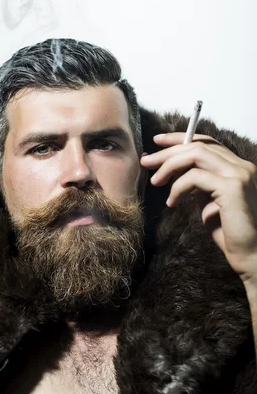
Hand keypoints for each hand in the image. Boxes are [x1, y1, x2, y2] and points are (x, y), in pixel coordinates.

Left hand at [140, 133, 256, 283]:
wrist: (251, 255)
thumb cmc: (230, 232)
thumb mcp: (209, 200)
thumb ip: (199, 183)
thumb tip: (175, 170)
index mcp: (237, 166)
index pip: (207, 142)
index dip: (180, 138)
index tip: (157, 141)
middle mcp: (241, 166)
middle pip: (198, 145)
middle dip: (168, 151)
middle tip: (146, 161)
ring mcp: (239, 174)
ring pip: (195, 154)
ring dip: (169, 165)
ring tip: (155, 181)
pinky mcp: (232, 188)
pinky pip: (195, 177)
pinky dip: (178, 187)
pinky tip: (172, 203)